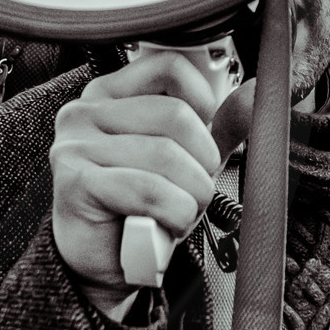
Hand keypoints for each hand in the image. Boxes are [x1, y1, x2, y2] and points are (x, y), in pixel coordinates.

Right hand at [50, 52, 221, 306]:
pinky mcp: (75, 182)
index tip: (205, 134)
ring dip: (190, 196)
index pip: (168, 66)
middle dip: (202, 162)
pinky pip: (149, 190)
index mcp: (108, 94)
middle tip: (192, 190)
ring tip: (177, 212)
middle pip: (175, 114)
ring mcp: (75, 145)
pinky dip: (172, 214)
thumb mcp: (187, 160)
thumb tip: (254, 93)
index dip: (203, 98)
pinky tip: (163, 225)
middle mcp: (84, 112)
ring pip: (167, 156)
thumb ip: (219, 126)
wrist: (101, 263)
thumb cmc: (140, 208)